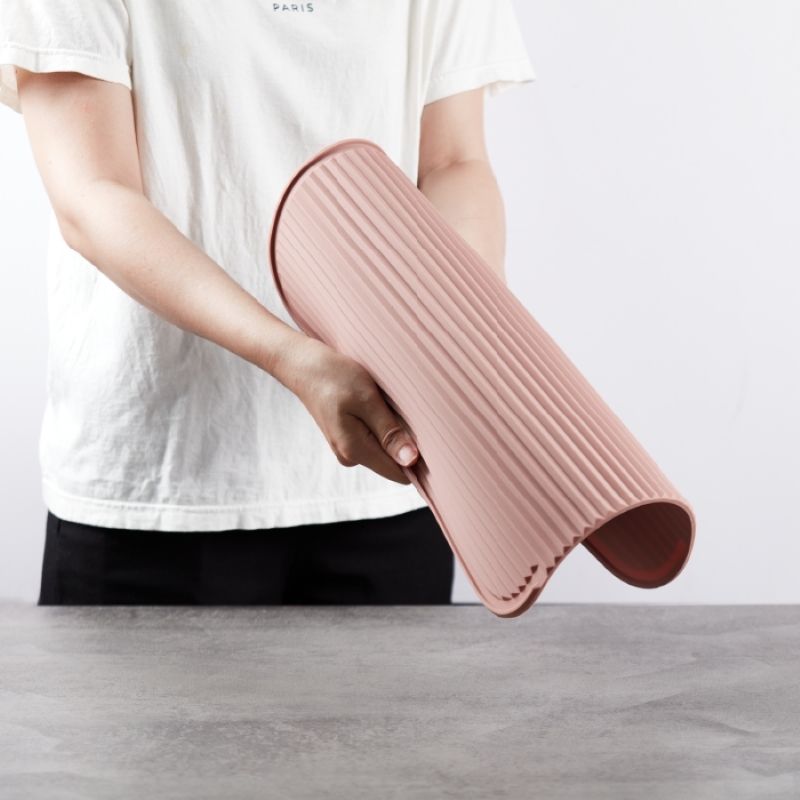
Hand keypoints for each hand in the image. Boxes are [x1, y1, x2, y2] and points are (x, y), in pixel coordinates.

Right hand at [272, 333, 419, 483]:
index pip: (400, 474)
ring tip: (393, 405)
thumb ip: (389, 432)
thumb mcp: (366, 399)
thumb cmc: (334, 375)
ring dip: (396, 431)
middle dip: (409, 443)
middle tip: (412, 412)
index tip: (435, 442)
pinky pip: (376, 439)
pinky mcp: (347, 437)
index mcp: (356, 450)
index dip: (421, 462)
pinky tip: (381, 405)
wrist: (302, 364)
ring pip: (386, 449)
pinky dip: (385, 425)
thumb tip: (411, 461)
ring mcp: (347, 448)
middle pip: (395, 462)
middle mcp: (350, 456)